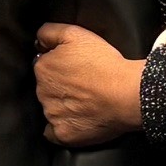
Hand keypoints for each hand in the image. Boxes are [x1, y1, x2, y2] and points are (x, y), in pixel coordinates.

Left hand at [33, 22, 141, 146]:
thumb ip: (49, 32)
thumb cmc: (105, 64)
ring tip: (85, 102)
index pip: (44, 66)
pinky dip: (62, 128)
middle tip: (83, 85)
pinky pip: (54, 133)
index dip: (60, 66)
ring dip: (61, 107)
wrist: (127, 94)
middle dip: (60, 87)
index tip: (74, 69)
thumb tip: (38, 41)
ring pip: (50, 109)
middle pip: (46, 88)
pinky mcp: (63, 134)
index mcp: (43, 68)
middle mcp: (42, 92)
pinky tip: (76, 121)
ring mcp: (52, 115)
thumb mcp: (76, 33)